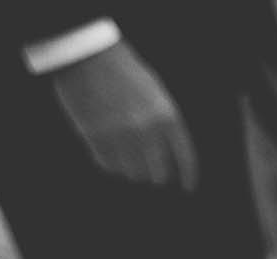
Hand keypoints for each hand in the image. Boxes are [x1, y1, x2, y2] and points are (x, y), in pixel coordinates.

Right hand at [47, 38, 193, 185]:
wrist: (88, 54)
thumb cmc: (124, 71)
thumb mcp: (155, 93)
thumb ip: (165, 121)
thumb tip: (170, 155)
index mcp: (167, 116)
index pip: (185, 157)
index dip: (188, 176)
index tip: (188, 187)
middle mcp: (147, 130)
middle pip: (158, 173)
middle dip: (157, 175)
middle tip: (154, 175)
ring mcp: (121, 136)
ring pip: (133, 173)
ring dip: (133, 171)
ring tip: (130, 163)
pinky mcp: (96, 138)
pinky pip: (109, 165)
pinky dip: (112, 164)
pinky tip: (111, 157)